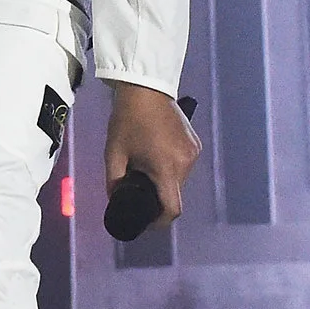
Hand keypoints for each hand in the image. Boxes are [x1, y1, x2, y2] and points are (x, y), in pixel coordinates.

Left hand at [103, 82, 199, 227]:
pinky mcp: (195, 142)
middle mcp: (185, 163)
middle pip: (174, 193)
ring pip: (180, 179)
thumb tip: (115, 199)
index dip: (160, 221)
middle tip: (138, 184)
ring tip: (146, 164)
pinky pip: (184, 164)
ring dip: (165, 179)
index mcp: (166, 168)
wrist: (145, 87)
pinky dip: (172, 165)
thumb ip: (114, 182)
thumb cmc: (128, 120)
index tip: (147, 219)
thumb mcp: (114, 153)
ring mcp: (193, 152)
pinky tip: (157, 153)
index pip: (172, 209)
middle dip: (157, 194)